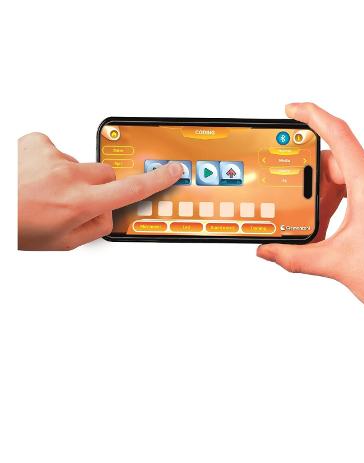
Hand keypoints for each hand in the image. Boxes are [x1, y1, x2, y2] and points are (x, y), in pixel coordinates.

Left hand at [18, 132, 181, 249]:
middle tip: (76, 199)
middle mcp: (70, 177)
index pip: (132, 189)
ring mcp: (53, 156)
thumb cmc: (14, 227)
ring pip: (80, 164)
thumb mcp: (62, 242)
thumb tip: (110, 213)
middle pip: (107, 174)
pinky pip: (56, 150)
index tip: (172, 171)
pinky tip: (34, 175)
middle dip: (99, 186)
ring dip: (70, 176)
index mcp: (81, 204)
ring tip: (44, 190)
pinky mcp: (36, 142)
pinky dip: (50, 162)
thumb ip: (95, 227)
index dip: (157, 180)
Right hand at [258, 103, 363, 395]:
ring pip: (352, 175)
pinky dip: (347, 199)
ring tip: (323, 226)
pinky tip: (340, 225)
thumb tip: (267, 250)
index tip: (293, 110)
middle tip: (301, 208)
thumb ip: (293, 256)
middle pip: (338, 163)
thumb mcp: (333, 263)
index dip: (312, 116)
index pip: (339, 136)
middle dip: (314, 185)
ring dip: (331, 195)